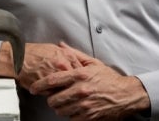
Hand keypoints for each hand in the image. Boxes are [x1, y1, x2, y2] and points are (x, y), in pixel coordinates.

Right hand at [0, 41, 82, 89]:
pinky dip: (57, 95)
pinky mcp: (46, 86)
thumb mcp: (54, 48)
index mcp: (66, 55)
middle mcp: (63, 65)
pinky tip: (56, 94)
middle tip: (77, 89)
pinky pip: (55, 93)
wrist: (19, 57)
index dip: (82, 76)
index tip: (82, 80)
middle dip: (76, 85)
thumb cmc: (35, 52)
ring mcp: (55, 76)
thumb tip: (75, 62)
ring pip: (67, 88)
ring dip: (67, 91)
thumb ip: (67, 55)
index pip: (81, 69)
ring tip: (67, 94)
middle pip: (76, 80)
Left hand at [30, 43, 149, 119]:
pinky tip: (73, 108)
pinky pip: (71, 118)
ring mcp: (84, 105)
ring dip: (59, 107)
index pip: (53, 81)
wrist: (125, 94)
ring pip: (60, 110)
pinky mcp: (88, 116)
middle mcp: (80, 90)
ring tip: (63, 101)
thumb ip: (74, 54)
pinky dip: (69, 114)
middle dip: (50, 98)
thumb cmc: (108, 78)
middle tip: (51, 96)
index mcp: (80, 75)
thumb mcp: (92, 62)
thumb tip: (61, 46)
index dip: (39, 85)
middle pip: (53, 99)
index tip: (33, 87)